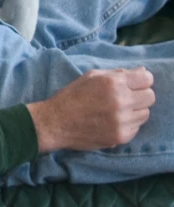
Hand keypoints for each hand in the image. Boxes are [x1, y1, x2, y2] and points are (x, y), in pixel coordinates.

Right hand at [27, 67, 154, 153]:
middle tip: (125, 98)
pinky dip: (127, 124)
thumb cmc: (71, 96)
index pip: (147, 78)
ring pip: (145, 113)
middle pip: (150, 96)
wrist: (55, 123)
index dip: (140, 81)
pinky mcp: (121, 136)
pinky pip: (136, 128)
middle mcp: (120, 101)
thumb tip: (142, 71)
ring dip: (134, 111)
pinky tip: (111, 121)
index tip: (133, 84)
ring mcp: (122, 120)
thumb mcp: (90, 77)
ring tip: (116, 111)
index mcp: (112, 82)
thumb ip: (117, 73)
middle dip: (139, 95)